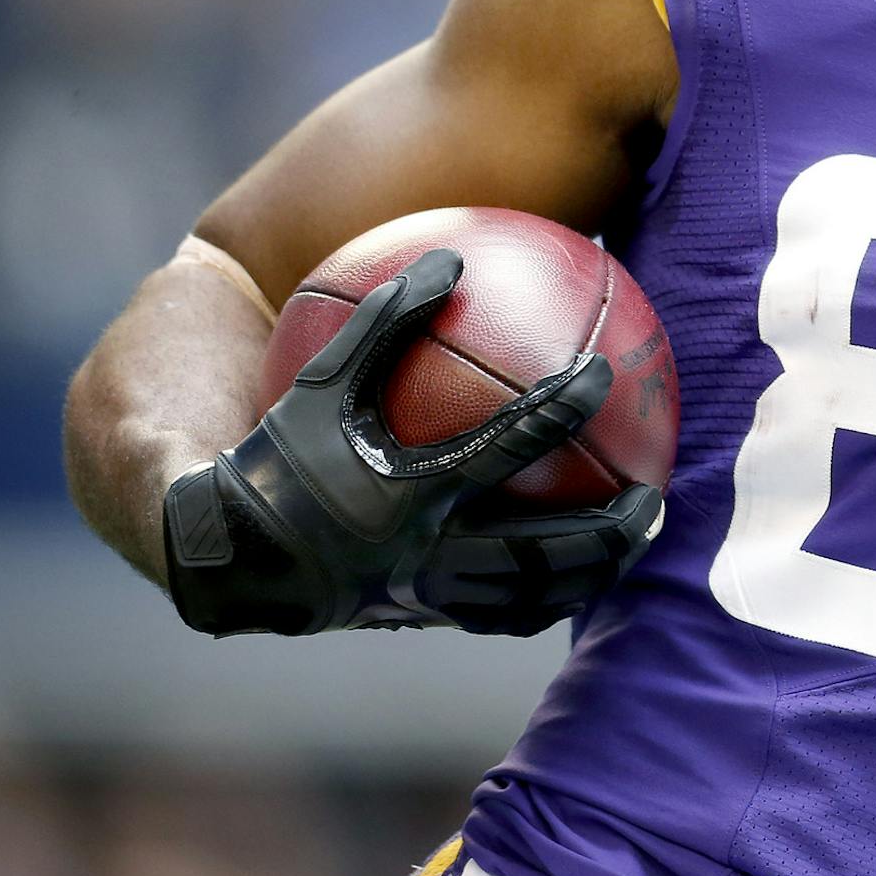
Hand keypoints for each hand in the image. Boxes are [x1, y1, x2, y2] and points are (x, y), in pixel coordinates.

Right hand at [162, 248, 663, 636]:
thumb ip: (384, 319)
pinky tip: (578, 564)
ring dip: (591, 575)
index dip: (559, 407)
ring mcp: (424, 600)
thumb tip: (450, 256)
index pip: (502, 447)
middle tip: (656, 494)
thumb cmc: (268, 454)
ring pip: (530, 599)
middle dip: (606, 530)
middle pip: (540, 554)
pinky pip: (500, 613)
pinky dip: (545, 591)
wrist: (218, 556)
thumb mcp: (318, 381)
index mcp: (400, 497)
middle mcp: (420, 559)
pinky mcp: (420, 620)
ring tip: (637, 539)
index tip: (604, 371)